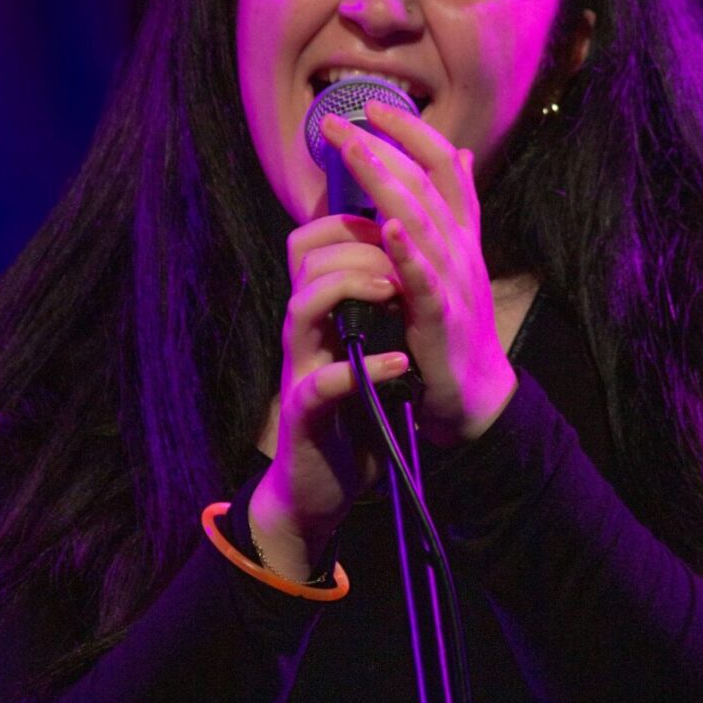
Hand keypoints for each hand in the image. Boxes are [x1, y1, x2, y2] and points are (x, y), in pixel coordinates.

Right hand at [250, 213, 408, 578]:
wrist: (322, 485)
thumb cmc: (351, 410)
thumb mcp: (364, 343)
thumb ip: (375, 299)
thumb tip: (400, 248)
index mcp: (319, 310)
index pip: (314, 239)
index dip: (351, 217)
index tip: (396, 223)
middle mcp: (304, 331)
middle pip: (306, 257)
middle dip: (357, 243)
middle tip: (401, 257)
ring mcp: (301, 369)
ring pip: (301, 306)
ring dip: (349, 286)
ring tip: (393, 291)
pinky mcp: (306, 414)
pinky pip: (324, 382)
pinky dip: (364, 369)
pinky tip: (398, 362)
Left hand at [320, 101, 517, 448]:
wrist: (476, 394)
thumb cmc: (457, 324)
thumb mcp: (458, 259)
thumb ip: (456, 210)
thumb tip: (461, 154)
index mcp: (462, 233)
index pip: (444, 165)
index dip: (412, 131)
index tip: (375, 104)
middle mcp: (461, 248)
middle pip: (425, 184)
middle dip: (383, 147)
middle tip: (340, 121)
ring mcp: (453, 281)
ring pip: (421, 221)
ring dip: (387, 183)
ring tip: (356, 151)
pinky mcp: (440, 318)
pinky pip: (423, 280)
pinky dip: (406, 252)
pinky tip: (386, 228)